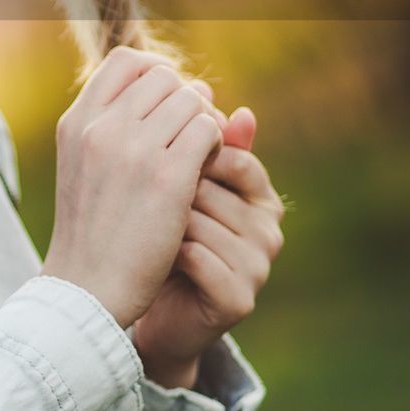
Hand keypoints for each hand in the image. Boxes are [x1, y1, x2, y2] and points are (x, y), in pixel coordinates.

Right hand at [39, 47, 224, 329]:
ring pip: (190, 101)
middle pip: (164, 77)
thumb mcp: (85, 165)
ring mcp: (132, 149)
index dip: (157, 71)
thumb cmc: (91, 230)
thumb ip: (116, 123)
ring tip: (202, 153)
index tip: (169, 99)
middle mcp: (100, 127)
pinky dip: (215, 144)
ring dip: (204, 121)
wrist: (86, 287)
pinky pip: (207, 131)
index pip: (126, 61)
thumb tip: (185, 86)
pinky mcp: (166, 176)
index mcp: (76, 122)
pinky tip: (207, 170)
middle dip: (186, 99)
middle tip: (194, 130)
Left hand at [132, 105, 285, 387]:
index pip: (232, 157)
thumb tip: (240, 109)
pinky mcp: (239, 297)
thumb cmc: (157, 233)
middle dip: (170, 192)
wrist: (140, 301)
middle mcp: (269, 229)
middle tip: (146, 206)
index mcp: (261, 195)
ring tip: (148, 232)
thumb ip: (201, 144)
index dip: (187, 160)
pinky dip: (166, 253)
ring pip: (199, 220)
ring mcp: (258, 266)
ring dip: (162, 223)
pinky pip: (196, 257)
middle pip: (212, 187)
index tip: (154, 167)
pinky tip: (154, 257)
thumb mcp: (176, 182)